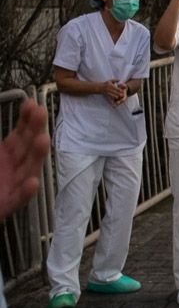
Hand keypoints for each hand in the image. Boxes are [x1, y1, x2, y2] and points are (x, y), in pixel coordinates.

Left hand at [0, 99, 49, 217]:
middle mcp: (14, 167)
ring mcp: (14, 185)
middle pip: (27, 147)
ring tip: (43, 139)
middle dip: (35, 129)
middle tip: (41, 113)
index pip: (20, 134)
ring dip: (37, 155)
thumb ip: (7, 143)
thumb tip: (13, 130)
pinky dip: (27, 191)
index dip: (26, 119)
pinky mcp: (8, 204)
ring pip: (28, 169)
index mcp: (7, 154)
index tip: (31, 103)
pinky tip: (33, 183)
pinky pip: (19, 198)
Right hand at [99, 80, 125, 104]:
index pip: (115, 88)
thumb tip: (120, 79)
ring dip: (115, 96)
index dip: (119, 90)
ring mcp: (107, 92)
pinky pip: (109, 98)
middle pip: (114, 92)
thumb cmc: (106, 83)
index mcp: (110, 86)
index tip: (123, 91)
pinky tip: (114, 101)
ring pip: (112, 95)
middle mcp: (108, 89)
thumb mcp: (110, 81)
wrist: (99, 87)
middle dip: (118, 94)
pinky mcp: (106, 95)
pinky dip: (111, 99)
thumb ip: (115, 80)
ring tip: (119, 97)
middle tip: (123, 95)